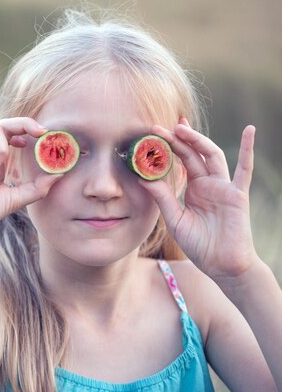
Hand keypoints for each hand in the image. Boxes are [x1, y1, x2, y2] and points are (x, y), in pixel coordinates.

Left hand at [140, 118, 259, 282]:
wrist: (221, 265)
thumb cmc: (200, 245)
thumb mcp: (175, 220)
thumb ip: (162, 198)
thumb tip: (143, 178)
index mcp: (193, 188)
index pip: (180, 161)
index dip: (168, 147)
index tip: (152, 134)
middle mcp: (208, 183)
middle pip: (192, 154)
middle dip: (177, 139)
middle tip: (158, 127)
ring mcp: (224, 187)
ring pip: (211, 156)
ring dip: (198, 140)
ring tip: (181, 127)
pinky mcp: (237, 194)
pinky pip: (244, 170)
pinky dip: (247, 149)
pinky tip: (249, 130)